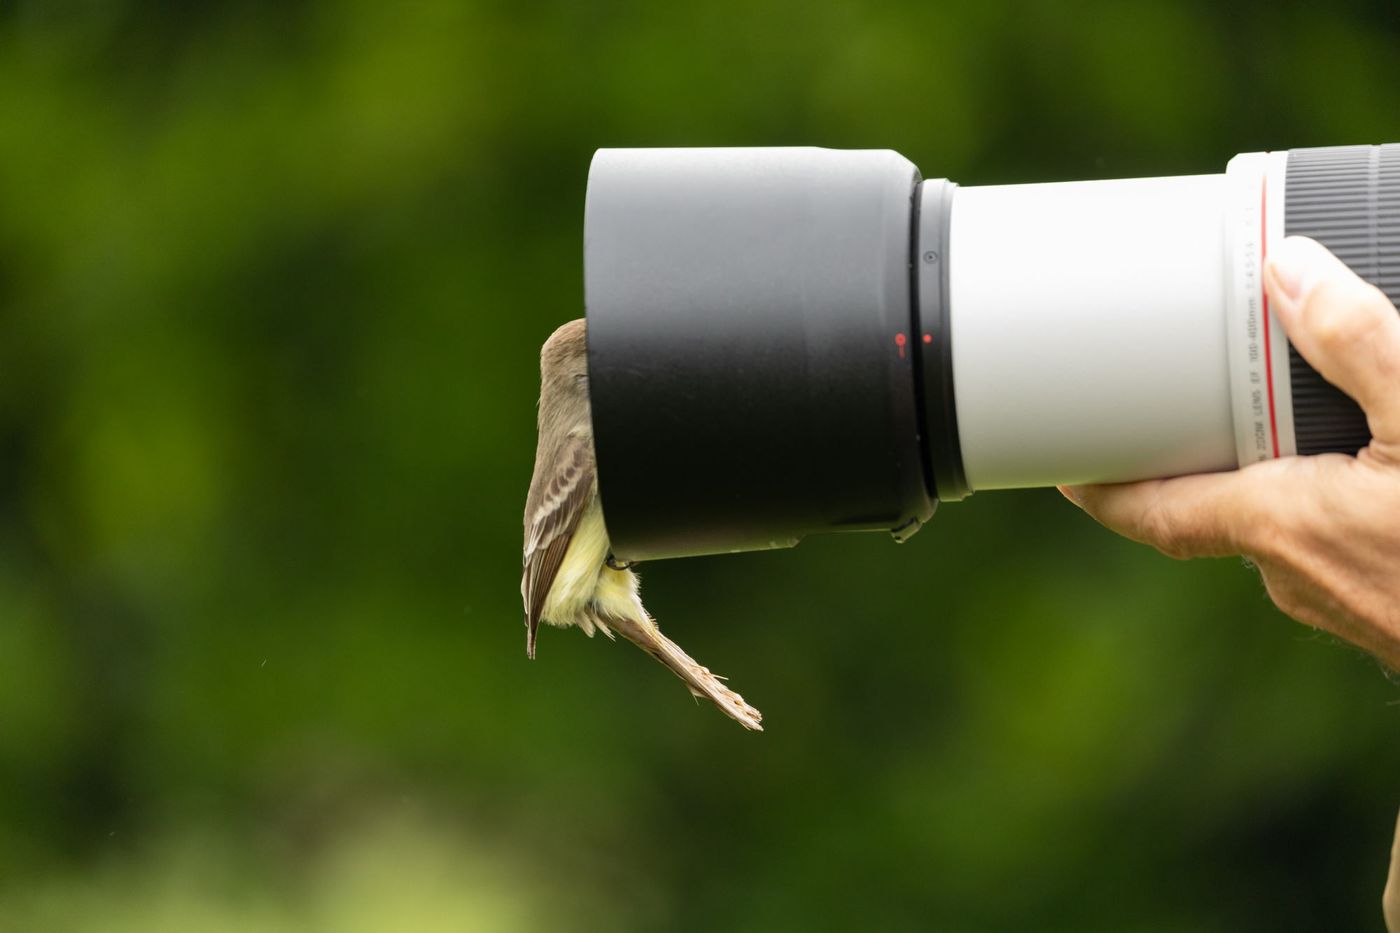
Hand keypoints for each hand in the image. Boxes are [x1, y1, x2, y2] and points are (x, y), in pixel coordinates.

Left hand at [1060, 235, 1399, 668]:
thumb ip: (1360, 344)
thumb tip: (1289, 271)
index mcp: (1280, 525)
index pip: (1152, 513)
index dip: (1101, 489)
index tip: (1063, 469)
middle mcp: (1296, 575)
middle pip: (1220, 512)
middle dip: (1209, 463)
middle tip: (1198, 408)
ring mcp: (1344, 605)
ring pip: (1287, 531)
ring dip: (1282, 484)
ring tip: (1298, 428)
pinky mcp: (1390, 615)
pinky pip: (1340, 549)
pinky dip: (1336, 508)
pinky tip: (1379, 476)